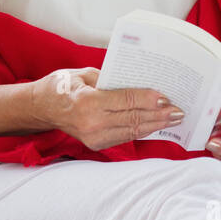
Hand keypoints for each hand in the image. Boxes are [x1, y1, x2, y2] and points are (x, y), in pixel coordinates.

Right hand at [32, 67, 183, 150]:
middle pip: (134, 119)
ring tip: (174, 119)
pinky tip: (156, 125)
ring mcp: (94, 137)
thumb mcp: (85, 74)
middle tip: (179, 111)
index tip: (167, 98)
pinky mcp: (97, 144)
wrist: (41, 108)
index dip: (149, 100)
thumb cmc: (62, 86)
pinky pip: (126, 136)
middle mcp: (92, 123)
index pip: (126, 101)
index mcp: (88, 102)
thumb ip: (112, 81)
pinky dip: (143, 130)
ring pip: (133, 131)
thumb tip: (140, 85)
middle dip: (159, 115)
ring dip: (156, 125)